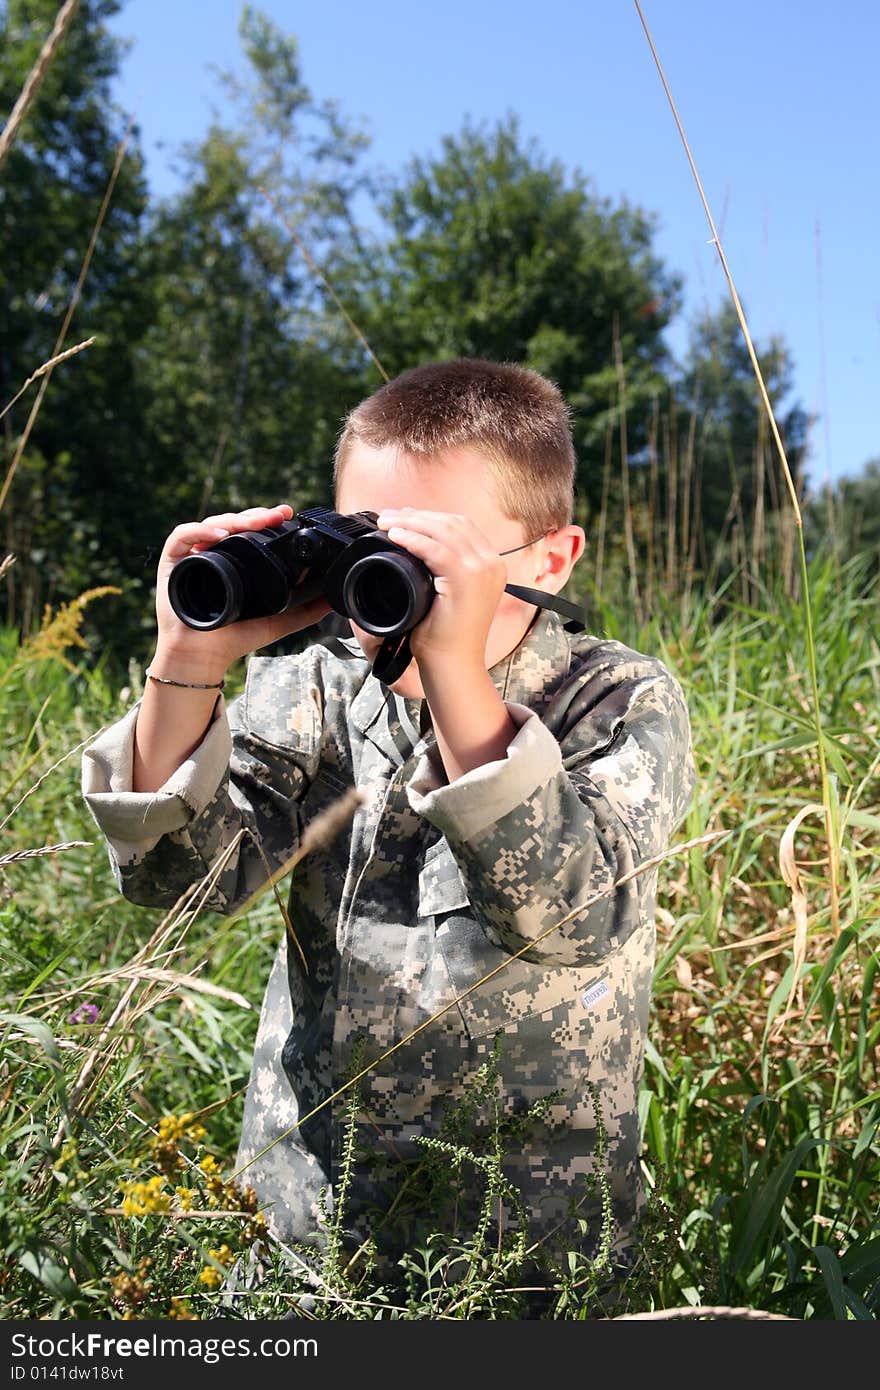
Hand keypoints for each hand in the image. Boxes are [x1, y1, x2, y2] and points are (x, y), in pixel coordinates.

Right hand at [153, 503, 332, 679]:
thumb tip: (331, 600)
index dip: (265, 519)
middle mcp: (212, 553)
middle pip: (232, 523)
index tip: (286, 514)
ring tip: (252, 523)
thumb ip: (304, 612)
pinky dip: (200, 530)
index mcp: (233, 561)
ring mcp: (192, 555)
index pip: (249, 530)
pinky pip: (182, 536)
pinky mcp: (172, 562)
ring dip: (233, 519)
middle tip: (275, 515)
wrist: (202, 657)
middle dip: (254, 515)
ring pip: (211, 524)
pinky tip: (219, 534)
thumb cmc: (232, 639)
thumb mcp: (276, 622)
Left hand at [375, 508, 506, 673]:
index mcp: (491, 565)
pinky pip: (436, 550)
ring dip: (411, 523)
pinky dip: (413, 539)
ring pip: (444, 531)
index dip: (430, 517)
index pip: (461, 527)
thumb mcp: (447, 594)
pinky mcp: (467, 580)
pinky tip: (395, 537)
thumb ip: (440, 570)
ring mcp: (482, 570)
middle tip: (388, 517)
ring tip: (386, 524)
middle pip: (453, 523)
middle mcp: (491, 564)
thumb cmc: (446, 637)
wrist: (454, 665)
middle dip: (417, 516)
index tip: (403, 517)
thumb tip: (414, 546)